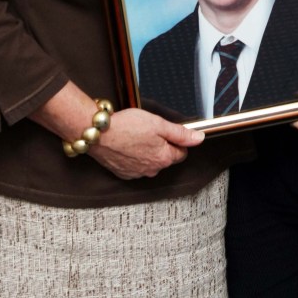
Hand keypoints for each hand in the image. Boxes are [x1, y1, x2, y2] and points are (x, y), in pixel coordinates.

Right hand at [90, 107, 204, 179]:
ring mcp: (136, 174)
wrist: (99, 134)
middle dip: (162, 145)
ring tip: (136, 136)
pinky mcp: (123, 173)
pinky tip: (127, 144)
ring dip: (147, 151)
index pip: (181, 153)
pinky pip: (135, 165)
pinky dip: (133, 156)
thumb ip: (180, 133)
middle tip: (149, 130)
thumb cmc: (127, 126)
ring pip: (150, 162)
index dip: (177, 139)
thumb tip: (199, 138)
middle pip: (165, 158)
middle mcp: (152, 170)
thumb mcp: (158, 123)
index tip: (167, 131)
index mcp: (163, 158)